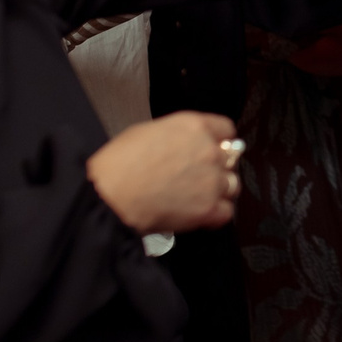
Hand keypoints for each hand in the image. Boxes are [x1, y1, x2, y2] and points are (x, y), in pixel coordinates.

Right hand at [87, 111, 239, 234]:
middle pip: (230, 159)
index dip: (219, 141)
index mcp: (194, 126)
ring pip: (232, 185)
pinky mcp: (208, 208)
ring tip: (197, 197)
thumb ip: (176, 136)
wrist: (110, 195)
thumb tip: (181, 145)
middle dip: (216, 168)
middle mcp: (209, 150)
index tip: (214, 149)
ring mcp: (211, 180)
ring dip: (218, 191)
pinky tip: (199, 214)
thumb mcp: (147, 132)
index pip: (226, 130)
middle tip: (199, 177)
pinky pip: (226, 212)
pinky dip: (215, 214)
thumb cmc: (118, 164)